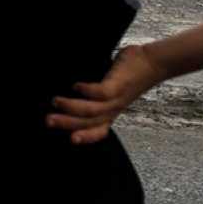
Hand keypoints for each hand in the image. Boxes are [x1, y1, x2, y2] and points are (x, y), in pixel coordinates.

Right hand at [46, 44, 168, 144]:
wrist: (154, 63)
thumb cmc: (130, 72)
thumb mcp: (112, 87)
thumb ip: (95, 91)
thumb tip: (69, 86)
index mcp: (112, 111)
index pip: (99, 131)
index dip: (85, 138)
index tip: (69, 140)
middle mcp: (113, 109)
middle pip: (89, 123)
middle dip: (67, 123)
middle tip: (48, 120)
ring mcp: (116, 98)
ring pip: (92, 111)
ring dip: (71, 107)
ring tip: (55, 100)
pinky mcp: (118, 85)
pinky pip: (101, 93)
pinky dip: (86, 91)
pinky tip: (75, 86)